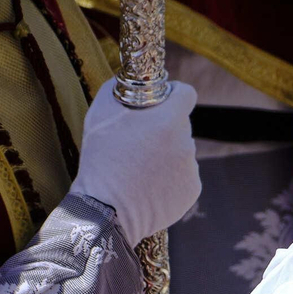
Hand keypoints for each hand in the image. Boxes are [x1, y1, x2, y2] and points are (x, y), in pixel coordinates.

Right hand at [69, 77, 200, 244]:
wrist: (105, 211)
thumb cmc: (100, 159)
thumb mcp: (100, 113)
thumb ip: (122, 89)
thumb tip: (135, 82)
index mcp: (169, 119)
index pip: (186, 93)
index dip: (172, 95)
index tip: (160, 102)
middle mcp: (186, 141)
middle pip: (180, 125)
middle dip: (164, 129)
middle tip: (138, 144)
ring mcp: (191, 168)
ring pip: (181, 152)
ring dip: (166, 156)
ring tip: (139, 170)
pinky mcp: (192, 190)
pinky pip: (183, 176)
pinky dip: (170, 179)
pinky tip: (148, 187)